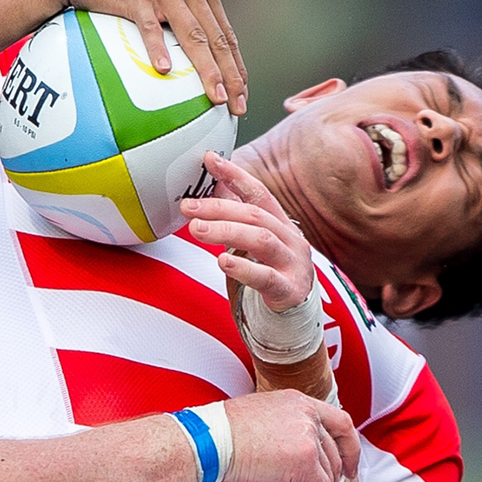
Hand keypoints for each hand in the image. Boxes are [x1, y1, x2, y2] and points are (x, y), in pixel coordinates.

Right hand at [48, 0, 246, 114]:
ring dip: (207, 70)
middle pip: (216, 39)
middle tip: (236, 107)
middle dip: (231, 76)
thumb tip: (196, 58)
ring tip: (215, 96)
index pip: (226, 35)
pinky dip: (158, 49)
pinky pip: (150, 27)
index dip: (237, 68)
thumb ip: (184, 15)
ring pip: (193, 36)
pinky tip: (164, 72)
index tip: (242, 96)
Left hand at [182, 152, 313, 310]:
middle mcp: (291, 240)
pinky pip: (265, 277)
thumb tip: (212, 185)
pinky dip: (243, 268)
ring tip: (196, 230)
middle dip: (218, 207)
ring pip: (260, 240)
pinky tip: (222, 261)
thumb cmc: (269, 278)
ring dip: (225, 231)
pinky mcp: (289, 290)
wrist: (292, 322)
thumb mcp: (251, 246)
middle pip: (254, 215)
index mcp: (281, 225)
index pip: (258, 193)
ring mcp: (293, 265)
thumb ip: (236, 219)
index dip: (234, 174)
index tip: (209, 159)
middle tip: (188, 207)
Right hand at [220, 389, 358, 481]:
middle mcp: (306, 414)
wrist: (208, 442)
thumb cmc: (221, 432)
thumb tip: (289, 448)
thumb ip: (282, 425)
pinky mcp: (304, 460)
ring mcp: (307, 436)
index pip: (339, 421)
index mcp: (297, 401)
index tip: (348, 464)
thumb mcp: (259, 416)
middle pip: (335, 451)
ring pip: (329, 473)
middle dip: (335, 475)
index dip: (349, 445)